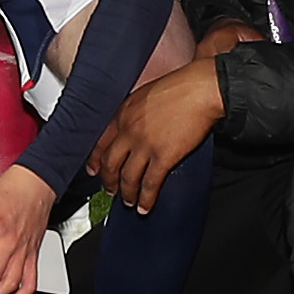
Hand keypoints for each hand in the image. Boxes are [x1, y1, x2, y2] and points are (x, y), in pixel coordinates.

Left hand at [86, 57, 225, 214]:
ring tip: (128, 202)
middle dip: (108, 181)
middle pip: (110, 163)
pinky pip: (150, 184)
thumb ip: (133, 112)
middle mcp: (128, 130)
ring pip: (128, 177)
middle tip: (109, 190)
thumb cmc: (179, 87)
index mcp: (122, 113)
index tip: (93, 170)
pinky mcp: (163, 157)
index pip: (99, 141)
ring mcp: (144, 145)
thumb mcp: (144, 94)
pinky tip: (145, 206)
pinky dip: (146, 199)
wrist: (200, 89)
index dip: (95, 160)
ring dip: (126, 194)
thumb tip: (132, 124)